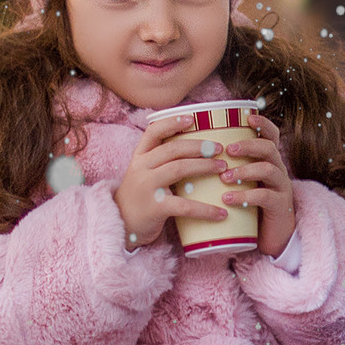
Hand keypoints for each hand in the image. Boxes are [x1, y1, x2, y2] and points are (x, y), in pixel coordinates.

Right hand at [114, 122, 234, 247]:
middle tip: (219, 148)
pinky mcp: (155, 208)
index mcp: (139, 157)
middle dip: (199, 146)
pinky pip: (184, 206)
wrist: (121, 226)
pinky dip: (205, 209)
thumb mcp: (143, 175)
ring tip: (224, 168)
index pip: (153, 132)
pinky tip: (221, 213)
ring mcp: (147, 187)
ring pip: (179, 169)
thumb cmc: (140, 199)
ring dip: (204, 166)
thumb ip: (160, 162)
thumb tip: (196, 151)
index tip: (192, 118)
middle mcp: (141, 168)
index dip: (172, 122)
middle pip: (172, 149)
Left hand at [216, 115, 298, 259]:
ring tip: (224, 177)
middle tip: (226, 150)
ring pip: (269, 169)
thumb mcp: (241, 184)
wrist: (270, 238)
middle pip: (269, 148)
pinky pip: (266, 196)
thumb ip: (226, 169)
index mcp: (268, 160)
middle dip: (247, 146)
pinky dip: (246, 195)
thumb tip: (190, 154)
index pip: (271, 135)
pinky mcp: (280, 207)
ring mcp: (281, 188)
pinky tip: (229, 199)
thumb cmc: (248, 207)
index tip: (247, 118)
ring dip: (244, 170)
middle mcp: (278, 170)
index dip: (262, 123)